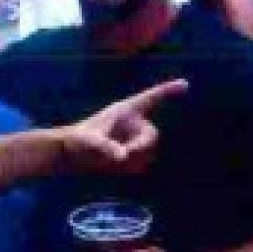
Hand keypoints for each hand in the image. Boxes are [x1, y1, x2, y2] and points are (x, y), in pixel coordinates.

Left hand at [58, 79, 188, 174]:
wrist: (68, 155)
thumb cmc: (75, 141)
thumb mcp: (88, 142)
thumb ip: (105, 147)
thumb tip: (122, 156)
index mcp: (125, 110)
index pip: (151, 98)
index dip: (168, 90)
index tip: (185, 84)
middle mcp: (133, 123)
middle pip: (152, 135)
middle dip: (141, 147)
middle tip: (124, 157)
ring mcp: (132, 138)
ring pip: (148, 151)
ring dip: (134, 159)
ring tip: (111, 162)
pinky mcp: (130, 153)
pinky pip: (141, 162)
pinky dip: (130, 167)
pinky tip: (113, 167)